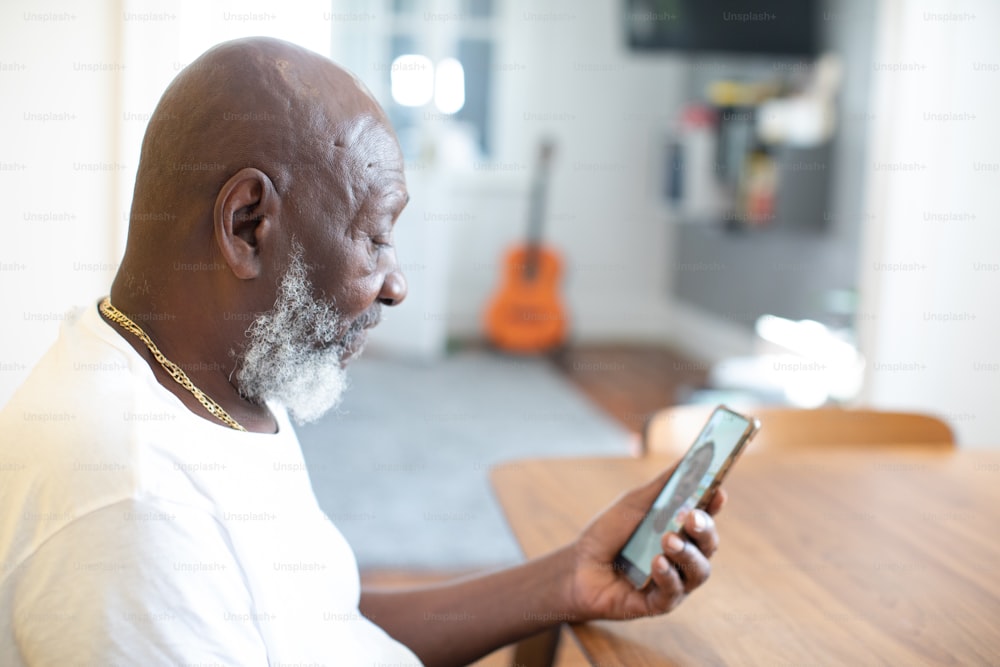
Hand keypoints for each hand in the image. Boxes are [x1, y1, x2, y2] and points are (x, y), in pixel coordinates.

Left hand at [564, 465, 726, 621]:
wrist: (577, 566)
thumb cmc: (608, 533)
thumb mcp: (635, 503)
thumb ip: (663, 485)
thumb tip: (688, 459)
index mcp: (680, 531)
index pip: (706, 517)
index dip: (715, 505)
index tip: (718, 491)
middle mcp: (683, 557)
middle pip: (709, 545)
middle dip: (704, 530)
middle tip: (691, 517)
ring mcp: (674, 581)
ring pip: (699, 571)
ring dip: (687, 554)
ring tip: (668, 540)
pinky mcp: (659, 603)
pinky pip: (674, 593)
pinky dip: (668, 576)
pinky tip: (656, 563)